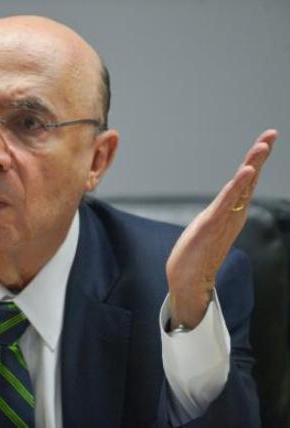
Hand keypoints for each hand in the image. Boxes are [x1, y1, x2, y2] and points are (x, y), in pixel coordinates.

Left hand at [166, 129, 277, 328]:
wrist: (188, 281)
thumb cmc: (196, 256)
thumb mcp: (208, 229)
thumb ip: (218, 217)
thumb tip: (222, 208)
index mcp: (231, 212)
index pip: (245, 181)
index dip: (255, 160)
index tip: (266, 139)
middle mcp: (232, 214)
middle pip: (249, 180)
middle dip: (259, 156)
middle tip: (271, 134)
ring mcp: (224, 219)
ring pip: (241, 187)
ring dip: (252, 165)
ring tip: (262, 146)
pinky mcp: (212, 224)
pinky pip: (227, 201)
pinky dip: (238, 185)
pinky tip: (246, 171)